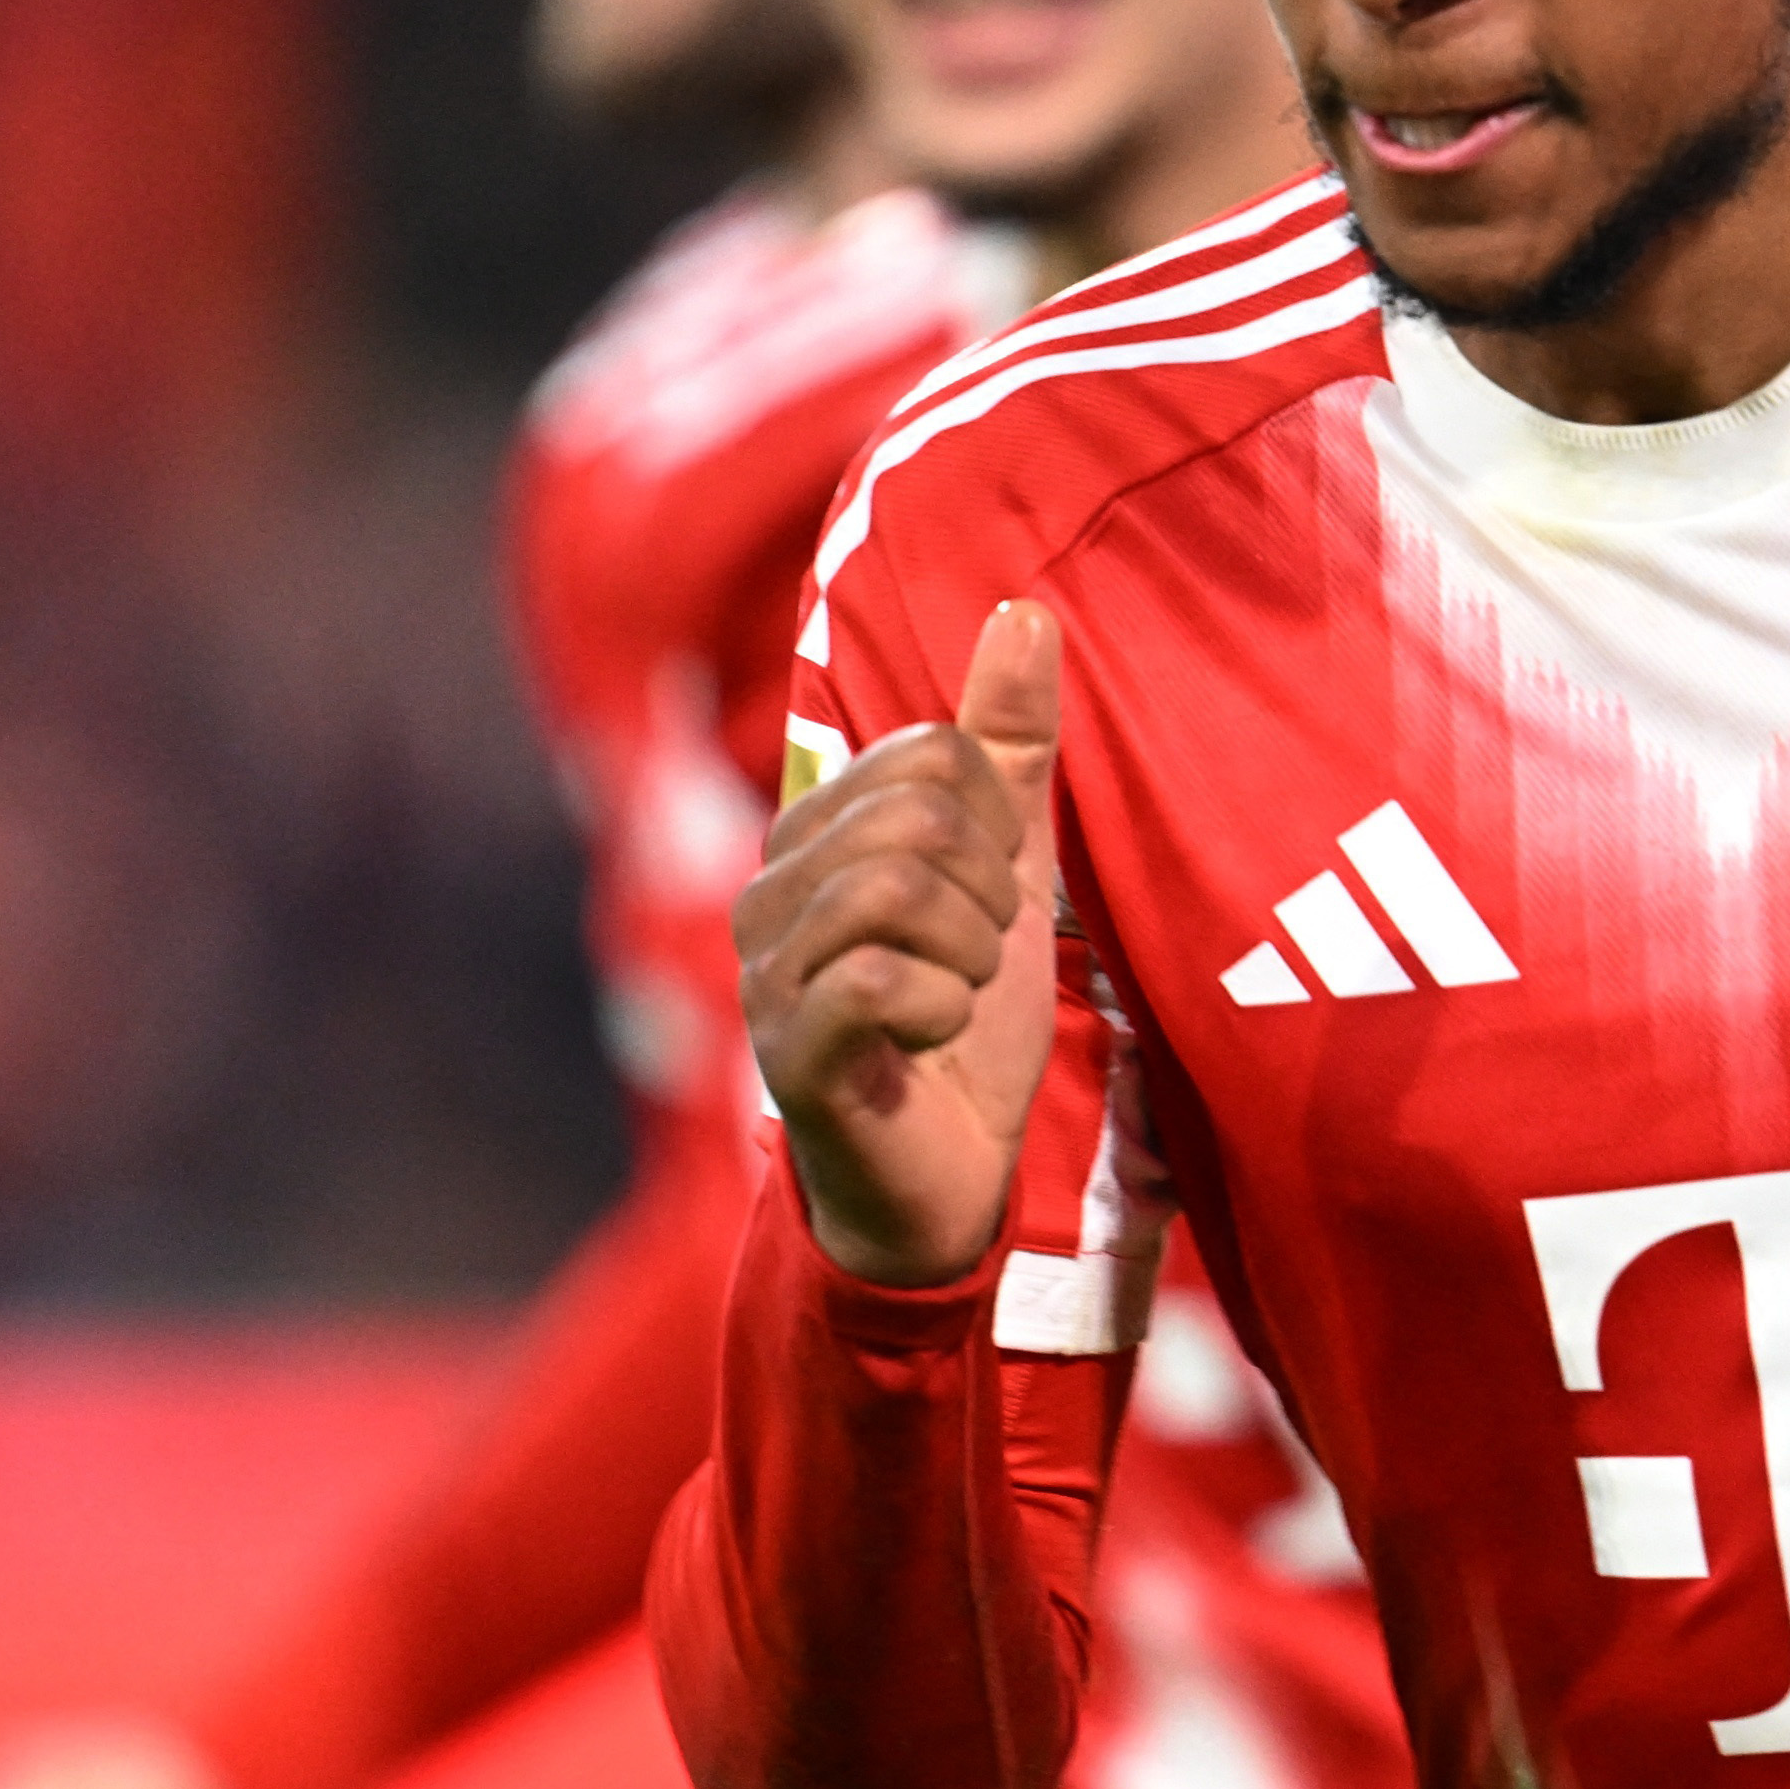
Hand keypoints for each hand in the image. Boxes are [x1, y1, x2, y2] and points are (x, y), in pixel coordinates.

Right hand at [735, 601, 1064, 1287]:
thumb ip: (1009, 748)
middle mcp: (769, 890)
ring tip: (954, 1000)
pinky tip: (929, 1041)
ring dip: (970, 955)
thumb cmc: (965, 1022)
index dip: (996, 828)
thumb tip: (1024, 609)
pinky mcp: (787, 1049)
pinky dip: (941, 1008)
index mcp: (815, 833)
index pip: (933, 753)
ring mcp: (765, 971)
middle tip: (976, 960)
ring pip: (898, 889)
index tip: (988, 901)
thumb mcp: (1009, 871)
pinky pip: (880, 978)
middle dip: (989, 894)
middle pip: (918, 813)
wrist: (948, 1179)